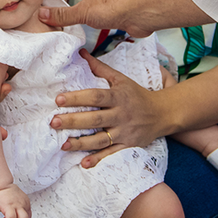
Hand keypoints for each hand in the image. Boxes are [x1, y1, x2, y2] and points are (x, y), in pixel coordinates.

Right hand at [41, 0, 151, 35]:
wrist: (142, 9)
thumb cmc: (113, 3)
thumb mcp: (82, 12)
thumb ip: (63, 15)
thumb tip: (42, 14)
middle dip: (88, 3)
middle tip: (79, 12)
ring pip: (107, 5)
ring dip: (101, 12)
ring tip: (92, 21)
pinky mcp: (129, 11)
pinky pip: (117, 15)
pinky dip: (113, 20)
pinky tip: (109, 26)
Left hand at [50, 50, 164, 167]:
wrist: (163, 113)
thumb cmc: (137, 94)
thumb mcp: (121, 79)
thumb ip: (99, 68)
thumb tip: (81, 53)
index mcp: (118, 97)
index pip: (96, 97)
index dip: (77, 98)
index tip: (58, 100)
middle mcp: (121, 115)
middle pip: (95, 119)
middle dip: (73, 121)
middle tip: (54, 122)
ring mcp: (125, 132)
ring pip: (101, 139)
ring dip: (82, 143)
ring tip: (63, 145)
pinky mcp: (129, 145)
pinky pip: (112, 154)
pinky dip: (99, 159)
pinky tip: (84, 164)